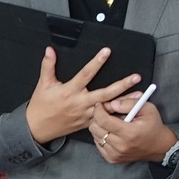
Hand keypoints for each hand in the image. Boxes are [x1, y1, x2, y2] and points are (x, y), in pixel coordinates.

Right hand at [25, 47, 141, 144]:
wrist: (38, 128)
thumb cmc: (41, 106)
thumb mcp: (43, 85)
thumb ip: (48, 66)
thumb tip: (49, 50)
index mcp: (69, 91)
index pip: (86, 74)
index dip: (96, 62)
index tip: (107, 52)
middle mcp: (80, 103)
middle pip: (104, 93)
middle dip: (121, 85)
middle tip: (135, 78)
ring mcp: (85, 114)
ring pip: (108, 108)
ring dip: (125, 102)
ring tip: (140, 96)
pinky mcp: (87, 123)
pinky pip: (104, 119)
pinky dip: (117, 116)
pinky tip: (129, 112)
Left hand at [91, 96, 176, 164]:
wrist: (158, 146)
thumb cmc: (153, 125)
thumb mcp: (147, 108)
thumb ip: (129, 103)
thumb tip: (112, 104)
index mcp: (129, 133)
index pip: (103, 120)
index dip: (98, 110)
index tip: (99, 105)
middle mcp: (120, 146)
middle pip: (95, 129)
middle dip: (97, 118)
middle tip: (105, 114)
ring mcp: (115, 155)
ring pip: (95, 137)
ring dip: (100, 128)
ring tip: (111, 124)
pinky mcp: (112, 159)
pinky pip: (98, 145)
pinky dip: (102, 138)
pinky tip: (112, 134)